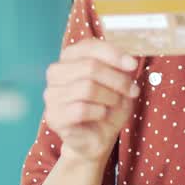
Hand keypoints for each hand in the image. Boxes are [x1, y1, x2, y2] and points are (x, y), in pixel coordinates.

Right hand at [43, 38, 139, 164]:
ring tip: (116, 104)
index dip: (114, 54)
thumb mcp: (119, 82)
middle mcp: (56, 72)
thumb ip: (120, 67)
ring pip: (87, 88)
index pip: (89, 46)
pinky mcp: (53, 115)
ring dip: (111, 97)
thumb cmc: (108, 106)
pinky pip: (81, 109)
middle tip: (133, 91)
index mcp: (70, 57)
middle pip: (90, 67)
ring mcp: (51, 94)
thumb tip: (128, 62)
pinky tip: (102, 114)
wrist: (98, 138)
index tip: (133, 65)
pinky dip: (99, 112)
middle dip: (118, 79)